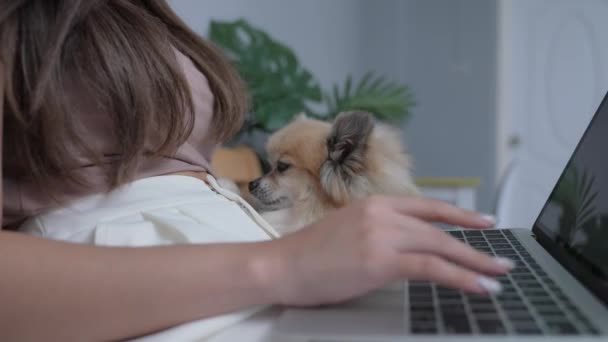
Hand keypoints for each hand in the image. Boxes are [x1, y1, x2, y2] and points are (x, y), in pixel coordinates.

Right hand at [264, 196, 512, 305]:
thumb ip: (380, 234)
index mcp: (375, 204)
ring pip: (440, 246)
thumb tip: (406, 249)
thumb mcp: (349, 233)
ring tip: (497, 277)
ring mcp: (381, 234)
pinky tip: (477, 286)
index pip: (427, 206)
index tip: (484, 222)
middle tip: (501, 262)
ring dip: (474, 264)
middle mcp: (382, 213)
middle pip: (439, 229)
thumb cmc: (309, 255)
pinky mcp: (380, 259)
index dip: (460, 214)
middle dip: (475, 247)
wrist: (281, 266)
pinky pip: (430, 267)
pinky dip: (459, 277)